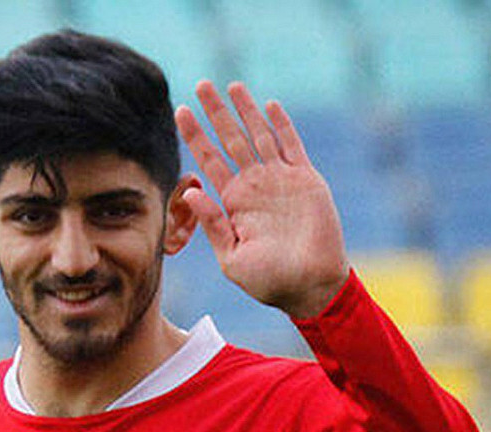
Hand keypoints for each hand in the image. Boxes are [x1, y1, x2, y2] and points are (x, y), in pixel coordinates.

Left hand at [175, 81, 349, 317]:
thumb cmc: (269, 281)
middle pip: (231, 140)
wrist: (310, 286)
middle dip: (216, 113)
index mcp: (234, 203)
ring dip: (246, 111)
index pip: (209, 162)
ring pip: (259, 136)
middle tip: (201, 85)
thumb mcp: (231, 257)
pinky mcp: (306, 180)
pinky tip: (268, 106)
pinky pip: (292, 146)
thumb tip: (189, 192)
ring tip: (231, 86)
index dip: (195, 137)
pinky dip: (281, 125)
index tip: (180, 112)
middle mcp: (254, 186)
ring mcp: (280, 180)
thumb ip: (213, 224)